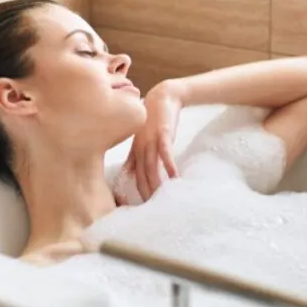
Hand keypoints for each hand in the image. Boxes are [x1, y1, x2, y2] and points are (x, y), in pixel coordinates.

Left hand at [124, 80, 180, 199]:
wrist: (163, 96)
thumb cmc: (154, 120)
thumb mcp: (143, 140)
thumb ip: (138, 156)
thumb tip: (132, 175)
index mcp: (135, 151)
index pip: (132, 176)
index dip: (134, 191)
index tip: (138, 207)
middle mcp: (140, 148)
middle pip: (141, 175)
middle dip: (145, 193)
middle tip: (151, 210)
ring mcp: (151, 141)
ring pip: (151, 167)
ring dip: (156, 183)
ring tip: (162, 198)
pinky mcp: (163, 134)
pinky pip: (165, 153)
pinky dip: (169, 165)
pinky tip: (174, 177)